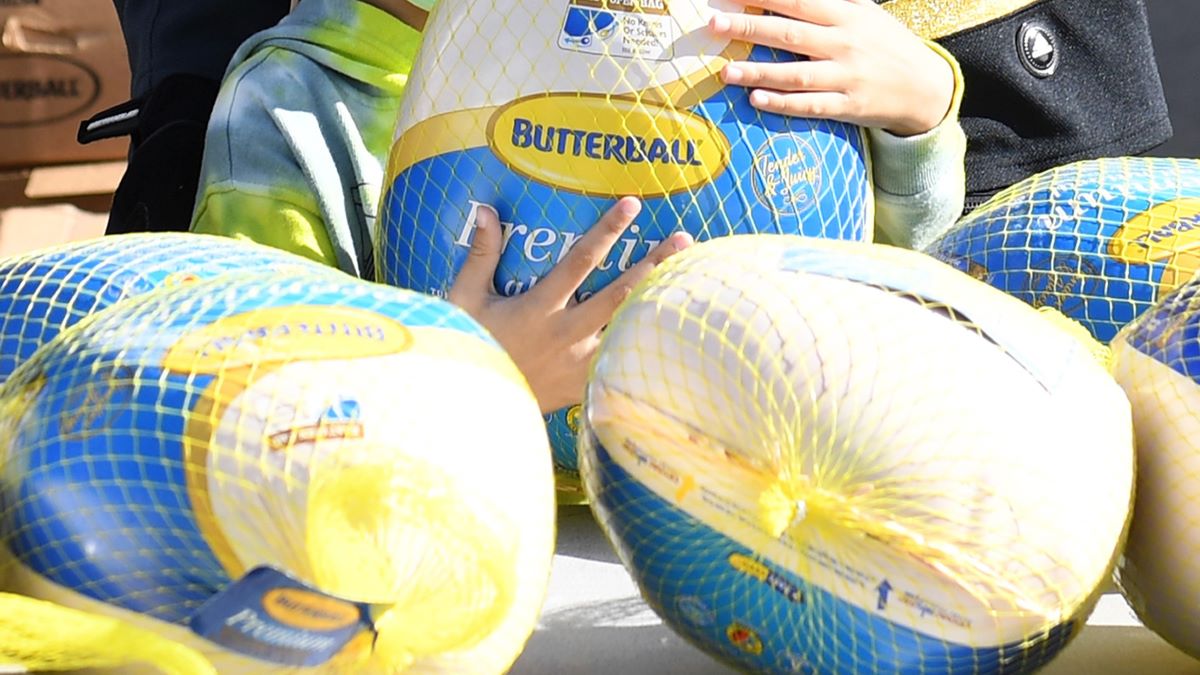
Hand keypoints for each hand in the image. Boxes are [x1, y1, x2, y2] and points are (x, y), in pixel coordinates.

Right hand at [448, 198, 693, 413]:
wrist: (471, 404)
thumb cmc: (466, 347)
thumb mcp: (465, 299)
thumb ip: (481, 254)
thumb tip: (484, 210)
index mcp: (541, 307)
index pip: (582, 260)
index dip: (608, 230)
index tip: (632, 205)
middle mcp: (568, 333)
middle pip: (621, 293)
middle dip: (654, 263)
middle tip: (684, 239)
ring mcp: (579, 363)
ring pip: (628, 328)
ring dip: (658, 304)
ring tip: (689, 284)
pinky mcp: (583, 387)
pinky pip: (621, 366)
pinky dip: (645, 350)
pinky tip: (670, 338)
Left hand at [709, 0, 954, 136]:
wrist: (925, 87)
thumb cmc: (884, 44)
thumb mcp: (864, 12)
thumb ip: (830, 0)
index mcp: (846, 15)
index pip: (798, 0)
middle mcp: (844, 44)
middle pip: (789, 34)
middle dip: (748, 28)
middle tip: (713, 24)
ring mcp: (846, 77)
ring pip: (795, 74)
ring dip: (757, 73)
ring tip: (725, 71)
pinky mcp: (847, 107)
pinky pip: (810, 106)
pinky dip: (782, 104)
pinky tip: (756, 100)